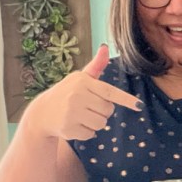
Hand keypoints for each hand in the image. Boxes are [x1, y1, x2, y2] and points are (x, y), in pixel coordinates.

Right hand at [28, 44, 142, 139]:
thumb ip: (96, 66)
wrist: (42, 113)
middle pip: (108, 110)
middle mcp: (77, 96)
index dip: (125, 100)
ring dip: (96, 123)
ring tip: (81, 116)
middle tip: (88, 107)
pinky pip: (91, 134)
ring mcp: (72, 113)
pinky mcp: (68, 129)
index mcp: (82, 82)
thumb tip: (105, 47)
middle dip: (103, 111)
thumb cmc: (67, 93)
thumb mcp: (80, 78)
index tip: (139, 106)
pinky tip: (75, 124)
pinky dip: (86, 132)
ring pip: (101, 123)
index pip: (109, 92)